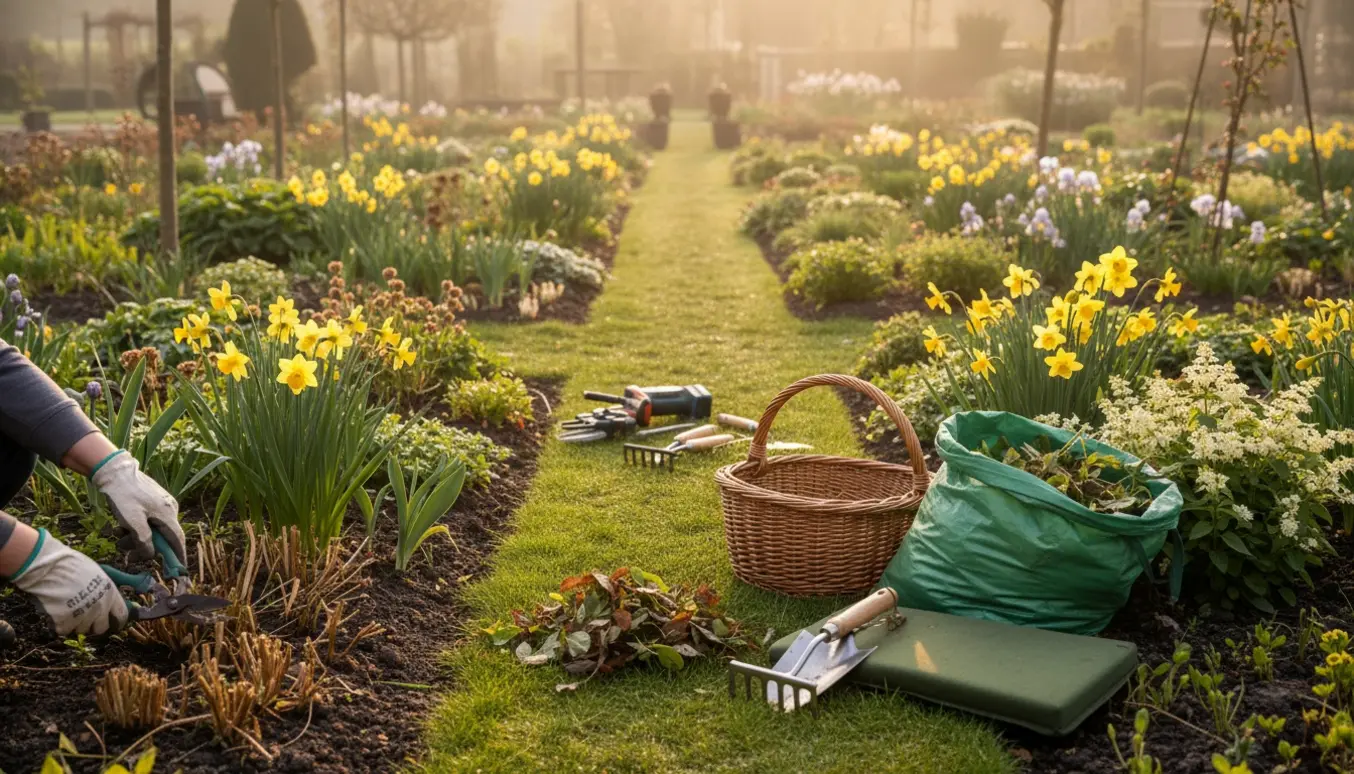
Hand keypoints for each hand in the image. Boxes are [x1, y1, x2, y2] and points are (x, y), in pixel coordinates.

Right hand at [10, 530, 128, 635]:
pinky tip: (58, 608)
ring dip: (76, 622)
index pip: (122, 617)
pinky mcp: (64, 623)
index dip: (117, 619)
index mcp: (111, 595)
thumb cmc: (76, 566)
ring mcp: (82, 616)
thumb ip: (124, 583)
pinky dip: (60, 623)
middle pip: (101, 628)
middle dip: (94, 623)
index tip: (111, 620)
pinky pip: (64, 630)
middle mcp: (100, 608)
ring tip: (69, 605)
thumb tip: (145, 588)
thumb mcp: (105, 571)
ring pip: (82, 629)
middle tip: (84, 612)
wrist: (49, 566)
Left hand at [91, 452, 185, 564]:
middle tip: (127, 554)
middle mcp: (169, 509)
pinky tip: (121, 525)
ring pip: (152, 528)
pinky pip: (148, 520)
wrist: (115, 471)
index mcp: (167, 514)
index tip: (181, 571)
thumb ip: (144, 541)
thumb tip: (151, 554)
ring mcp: (161, 503)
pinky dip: (136, 526)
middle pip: (162, 536)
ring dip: (136, 536)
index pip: (177, 540)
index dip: (179, 556)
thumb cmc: (124, 496)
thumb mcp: (132, 522)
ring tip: (117, 535)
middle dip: (145, 547)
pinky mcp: (152, 500)